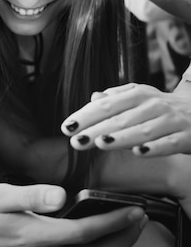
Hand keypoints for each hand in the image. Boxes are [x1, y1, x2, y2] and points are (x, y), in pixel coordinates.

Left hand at [61, 83, 190, 156]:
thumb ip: (117, 99)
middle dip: (96, 129)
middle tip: (76, 140)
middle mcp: (154, 105)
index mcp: (138, 94)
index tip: (67, 127)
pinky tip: (139, 152)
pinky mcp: (188, 136)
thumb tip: (94, 98)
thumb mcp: (141, 99)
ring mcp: (172, 120)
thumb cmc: (165, 109)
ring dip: (121, 137)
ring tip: (101, 143)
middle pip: (120, 118)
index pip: (106, 105)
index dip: (85, 115)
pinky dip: (155, 147)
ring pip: (143, 130)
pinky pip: (170, 143)